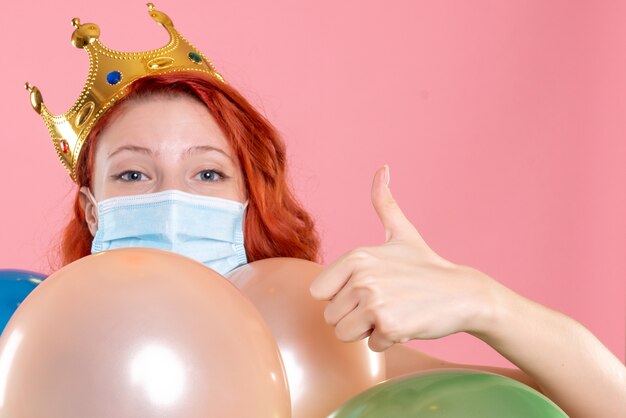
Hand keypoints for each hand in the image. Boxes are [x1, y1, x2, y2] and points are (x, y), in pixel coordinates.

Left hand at [310, 165, 496, 350]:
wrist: (462, 293)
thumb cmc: (425, 265)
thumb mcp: (402, 232)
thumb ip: (384, 202)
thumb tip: (382, 168)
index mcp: (356, 256)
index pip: (319, 293)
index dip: (340, 296)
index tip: (366, 289)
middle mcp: (361, 277)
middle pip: (331, 316)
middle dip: (354, 316)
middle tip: (384, 302)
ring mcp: (375, 302)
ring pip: (344, 333)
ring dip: (367, 330)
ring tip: (392, 312)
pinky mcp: (389, 326)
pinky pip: (370, 345)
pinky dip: (387, 341)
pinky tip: (406, 323)